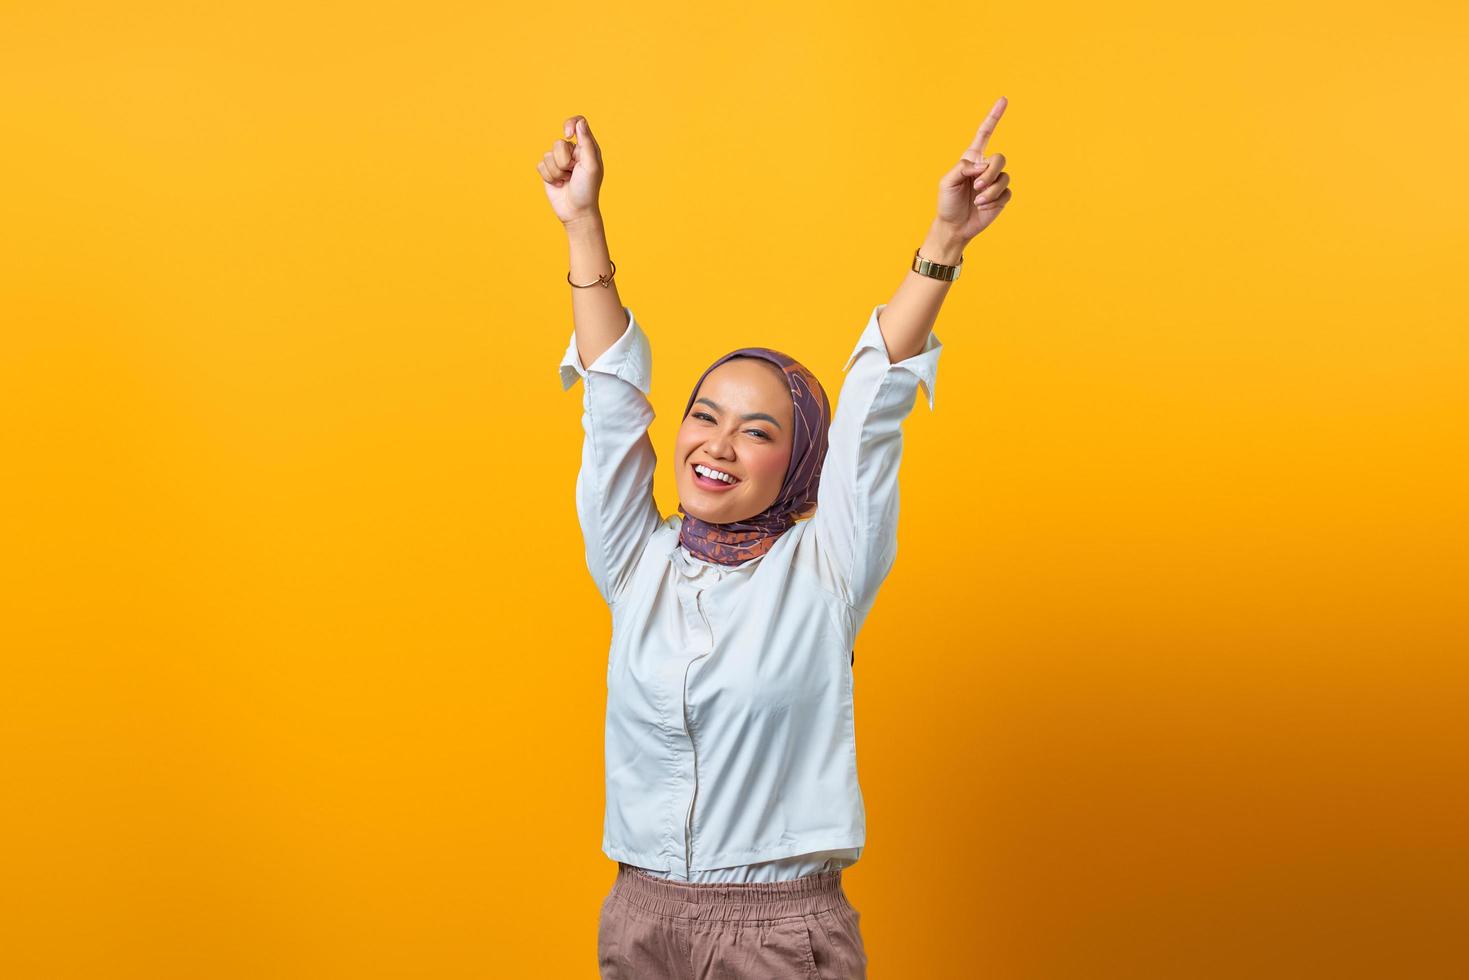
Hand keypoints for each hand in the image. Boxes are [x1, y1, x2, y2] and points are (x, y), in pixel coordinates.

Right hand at [537, 114, 603, 224]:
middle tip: (572, 173)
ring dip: (557, 172)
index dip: (570, 124)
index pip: (578, 122)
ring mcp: (559, 161)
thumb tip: (580, 123)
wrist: (576, 212)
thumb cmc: (587, 189)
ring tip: (566, 181)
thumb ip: (586, 143)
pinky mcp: (548, 171)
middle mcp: (572, 152)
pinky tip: (558, 185)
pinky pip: (541, 165)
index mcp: (586, 148)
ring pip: (548, 155)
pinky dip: (549, 177)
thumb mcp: (591, 166)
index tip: (567, 134)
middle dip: (563, 161)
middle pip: (558, 143)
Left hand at [934, 97, 1012, 240]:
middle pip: (1000, 158)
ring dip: (990, 190)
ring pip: (1004, 177)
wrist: (954, 226)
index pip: (985, 133)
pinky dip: (994, 200)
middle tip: (977, 186)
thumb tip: (983, 165)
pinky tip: (983, 207)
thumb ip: (963, 168)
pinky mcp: (1001, 196)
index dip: (994, 116)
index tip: (1004, 99)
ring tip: (977, 200)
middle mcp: (985, 167)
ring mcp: (995, 182)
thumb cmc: (947, 202)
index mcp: (972, 159)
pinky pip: (1006, 192)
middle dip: (990, 172)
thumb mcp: (947, 182)